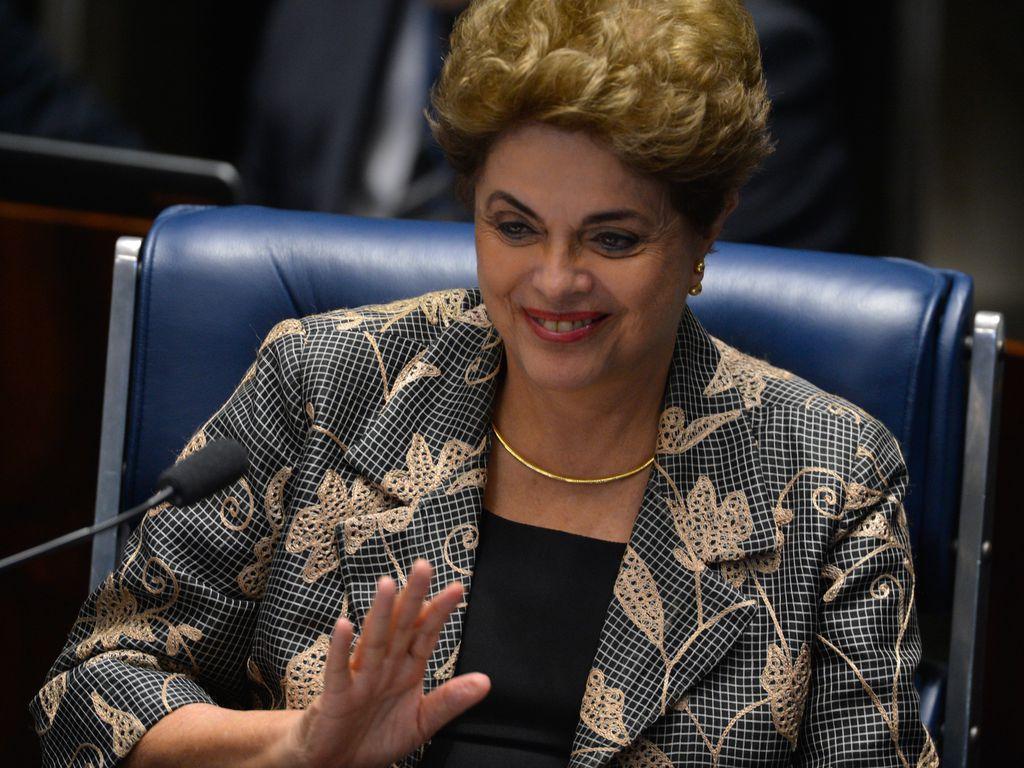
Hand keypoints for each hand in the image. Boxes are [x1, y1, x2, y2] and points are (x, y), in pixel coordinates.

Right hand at [280, 559, 490, 767]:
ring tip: (387, 584)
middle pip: (400, 626)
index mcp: (407, 669)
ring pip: (373, 639)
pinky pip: (337, 669)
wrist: (338, 763)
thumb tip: (485, 681)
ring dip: (380, 613)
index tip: (458, 589)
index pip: (426, 634)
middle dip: (412, 597)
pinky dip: (340, 649)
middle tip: (423, 566)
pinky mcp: (336, 695)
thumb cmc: (376, 737)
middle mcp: (385, 665)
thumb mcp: (420, 722)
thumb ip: (449, 701)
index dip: (439, 612)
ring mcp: (360, 677)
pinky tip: (344, 625)